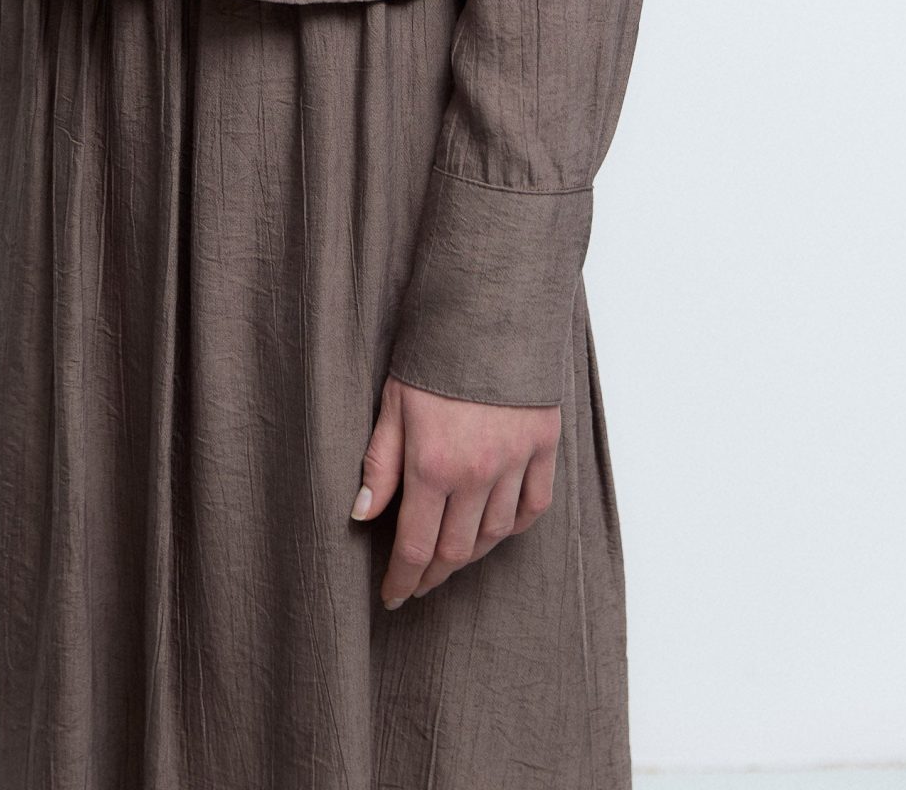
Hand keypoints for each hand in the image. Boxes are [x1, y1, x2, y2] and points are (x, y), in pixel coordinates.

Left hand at [352, 373, 559, 606]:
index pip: (415, 546)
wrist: (491, 310)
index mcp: (432, 465)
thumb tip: (361, 514)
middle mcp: (477, 474)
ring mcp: (515, 463)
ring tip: (451, 557)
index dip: (402, 579)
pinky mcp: (544, 447)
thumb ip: (379, 464)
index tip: (392, 596)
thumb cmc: (434, 354)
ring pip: (494, 535)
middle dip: (432, 574)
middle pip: (456, 551)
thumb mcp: (392, 405)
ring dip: (470, 554)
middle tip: (417, 582)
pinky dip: (514, 526)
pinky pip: (533, 507)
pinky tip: (497, 528)